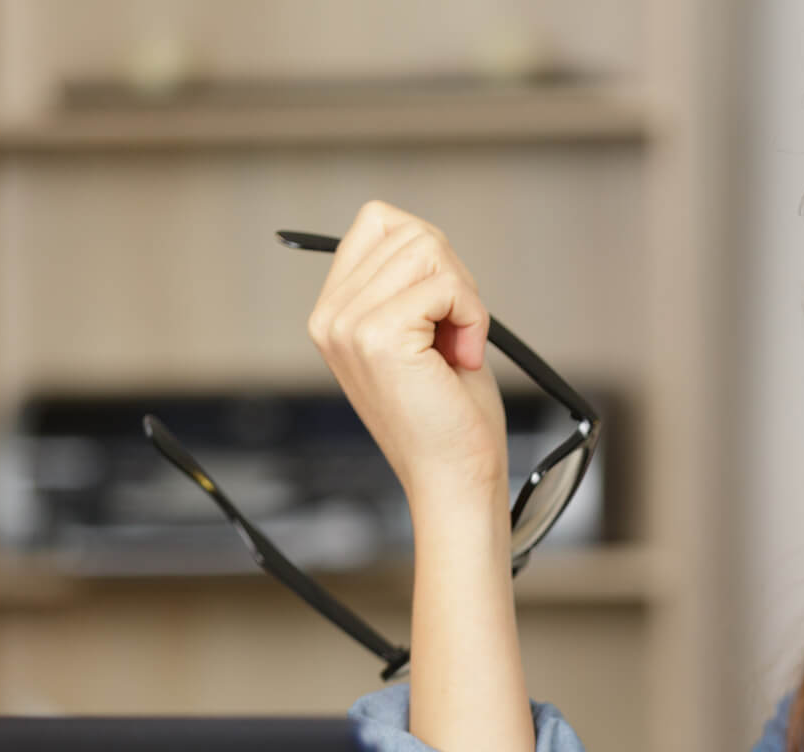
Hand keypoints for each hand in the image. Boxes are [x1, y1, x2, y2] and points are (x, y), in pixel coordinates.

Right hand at [304, 200, 507, 502]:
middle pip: (410, 231)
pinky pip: (445, 285)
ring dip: (466, 299)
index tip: (445, 312)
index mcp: (335, 312)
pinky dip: (472, 317)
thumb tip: (427, 238)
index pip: (380, 222)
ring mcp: (349, 324)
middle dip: (455, 278)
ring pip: (429, 250)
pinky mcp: (379, 335)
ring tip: (458, 349)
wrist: (454, 478)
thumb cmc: (450, 416)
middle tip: (459, 336)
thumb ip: (412, 284)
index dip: (433, 257)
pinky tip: (462, 359)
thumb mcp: (425, 334)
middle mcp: (331, 315)